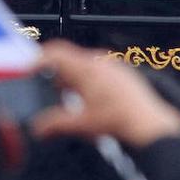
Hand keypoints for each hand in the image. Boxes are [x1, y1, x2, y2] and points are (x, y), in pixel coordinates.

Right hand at [31, 40, 179, 147]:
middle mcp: (99, 62)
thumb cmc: (119, 121)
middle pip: (68, 59)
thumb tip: (38, 127)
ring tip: (71, 97)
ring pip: (84, 64)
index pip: (55, 52)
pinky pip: (99, 68)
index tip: (30, 67)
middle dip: (55, 73)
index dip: (38, 58)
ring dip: (73, 77)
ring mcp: (113, 65)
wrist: (149, 125)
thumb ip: (54, 124)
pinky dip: (88, 79)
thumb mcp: (80, 124)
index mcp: (86, 68)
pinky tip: (91, 98)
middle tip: (48, 88)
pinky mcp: (123, 72)